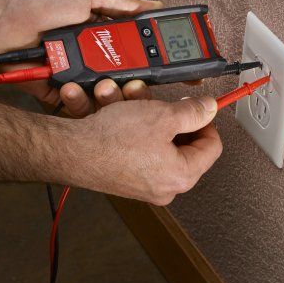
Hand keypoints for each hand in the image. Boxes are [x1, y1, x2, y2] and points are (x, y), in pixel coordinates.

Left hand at [0, 0, 161, 111]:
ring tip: (103, 84)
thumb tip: (154, 5)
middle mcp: (95, 57)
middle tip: (137, 82)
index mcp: (106, 34)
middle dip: (138, 84)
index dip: (161, 62)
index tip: (184, 69)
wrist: (2, 13)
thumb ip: (123, 1)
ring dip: (110, 95)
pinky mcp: (58, 94)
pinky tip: (72, 87)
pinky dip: (79, 102)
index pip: (142, 52)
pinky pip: (77, 108)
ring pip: (106, 99)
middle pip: (129, 81)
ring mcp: (78, 77)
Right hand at [67, 95, 222, 204]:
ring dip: (139, 111)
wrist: (71, 151)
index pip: (211, 147)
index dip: (207, 121)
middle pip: (179, 141)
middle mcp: (163, 185)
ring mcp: (142, 182)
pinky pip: (133, 144)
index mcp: (181, 176)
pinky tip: (111, 108)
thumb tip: (209, 109)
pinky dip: (125, 123)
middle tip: (158, 99)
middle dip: (164, 112)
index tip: (199, 108)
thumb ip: (193, 112)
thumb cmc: (113, 141)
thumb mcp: (163, 116)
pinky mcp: (123, 175)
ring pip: (152, 137)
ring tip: (123, 97)